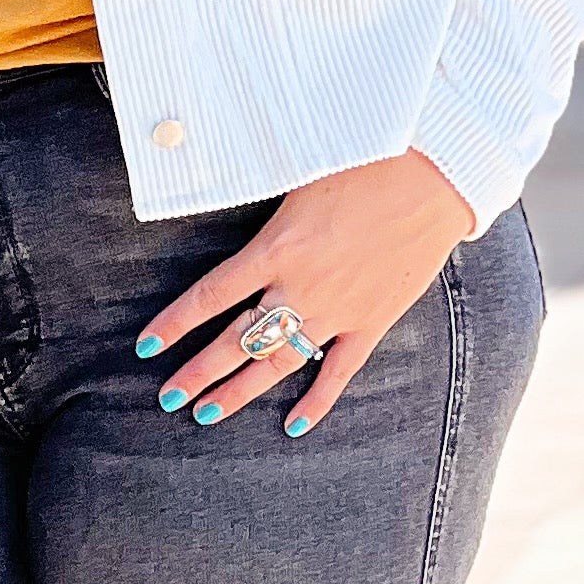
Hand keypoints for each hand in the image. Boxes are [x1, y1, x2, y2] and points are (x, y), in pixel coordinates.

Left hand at [139, 149, 477, 437]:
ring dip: (240, 391)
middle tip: (168, 396)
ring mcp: (338, 310)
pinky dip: (318, 400)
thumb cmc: (366, 158)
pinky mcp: (374, 320)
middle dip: (198, 371)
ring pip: (279, 362)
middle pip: (236, 340)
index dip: (175, 324)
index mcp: (276, 248)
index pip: (210, 296)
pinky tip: (293, 425)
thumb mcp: (297, 168)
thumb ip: (261, 196)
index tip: (147, 348)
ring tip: (206, 413)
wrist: (436, 176)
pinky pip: (340, 370)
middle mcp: (300, 287)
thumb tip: (218, 181)